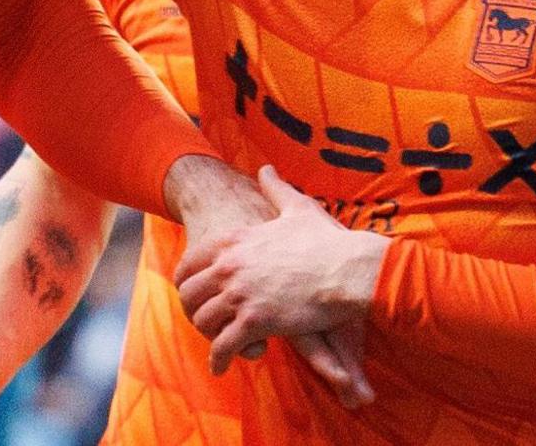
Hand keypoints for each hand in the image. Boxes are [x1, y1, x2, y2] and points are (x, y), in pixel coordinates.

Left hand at [175, 166, 385, 401]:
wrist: (349, 269)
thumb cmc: (328, 241)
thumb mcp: (297, 208)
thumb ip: (276, 188)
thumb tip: (266, 168)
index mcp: (235, 242)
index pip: (191, 263)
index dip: (186, 281)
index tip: (191, 293)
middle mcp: (230, 267)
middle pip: (189, 293)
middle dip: (192, 310)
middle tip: (200, 322)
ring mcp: (240, 294)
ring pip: (202, 320)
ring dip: (206, 335)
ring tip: (214, 345)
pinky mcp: (256, 321)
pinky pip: (223, 346)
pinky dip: (219, 359)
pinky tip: (220, 367)